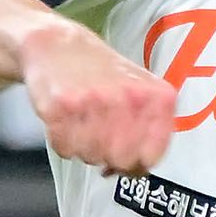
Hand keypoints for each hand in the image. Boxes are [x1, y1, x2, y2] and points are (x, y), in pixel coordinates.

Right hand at [19, 17, 176, 174]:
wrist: (58, 45)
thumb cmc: (102, 74)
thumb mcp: (143, 92)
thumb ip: (151, 133)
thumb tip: (138, 172)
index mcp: (157, 97)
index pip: (152, 157)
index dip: (136, 163)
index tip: (126, 154)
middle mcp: (130, 98)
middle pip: (121, 161)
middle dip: (108, 156)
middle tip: (100, 134)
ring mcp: (96, 102)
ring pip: (92, 157)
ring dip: (84, 148)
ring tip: (83, 121)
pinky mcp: (62, 107)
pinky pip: (65, 149)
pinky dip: (62, 141)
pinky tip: (66, 120)